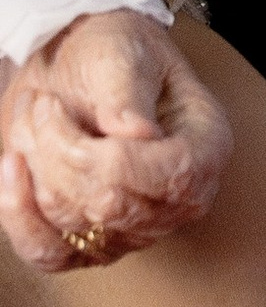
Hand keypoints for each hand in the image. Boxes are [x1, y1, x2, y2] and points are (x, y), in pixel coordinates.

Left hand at [0, 10, 230, 274]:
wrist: (75, 68)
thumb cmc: (109, 53)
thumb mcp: (122, 53)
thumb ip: (128, 92)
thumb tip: (138, 134)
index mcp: (205, 147)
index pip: (170, 177)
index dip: (109, 157)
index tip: (58, 111)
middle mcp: (178, 198)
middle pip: (110, 205)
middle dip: (56, 151)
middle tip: (41, 104)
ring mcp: (135, 229)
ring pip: (72, 222)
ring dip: (35, 164)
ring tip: (33, 117)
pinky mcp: (90, 244)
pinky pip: (49, 254)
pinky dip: (18, 214)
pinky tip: (12, 168)